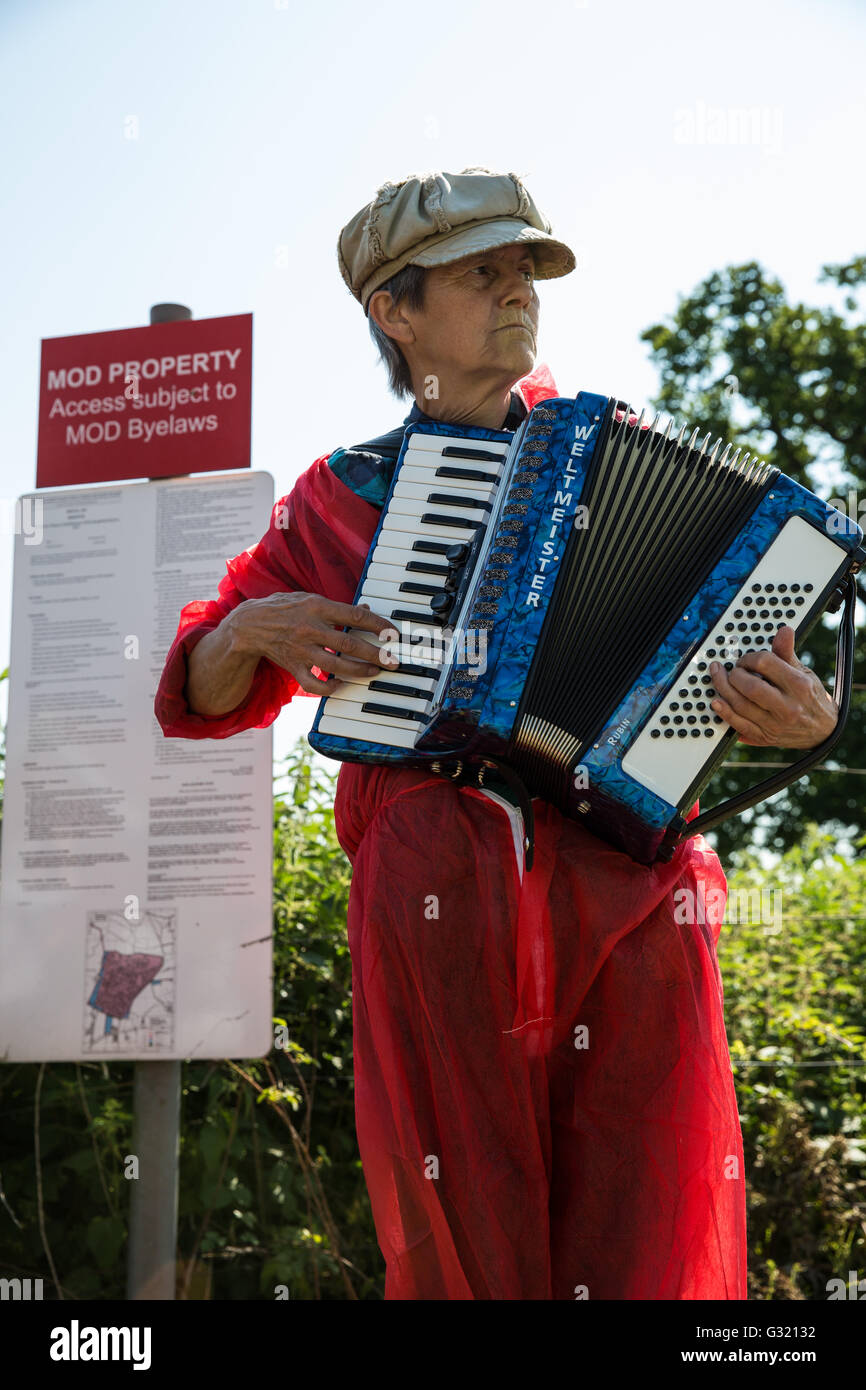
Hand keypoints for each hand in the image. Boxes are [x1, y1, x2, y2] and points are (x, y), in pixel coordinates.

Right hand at [226, 592, 397, 694]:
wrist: (250, 625)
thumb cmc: (285, 609)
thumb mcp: (310, 599)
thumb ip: (338, 607)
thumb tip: (366, 609)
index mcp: (317, 607)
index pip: (354, 615)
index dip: (377, 624)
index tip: (393, 632)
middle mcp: (310, 628)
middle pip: (349, 643)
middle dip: (375, 653)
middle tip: (393, 661)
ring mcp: (301, 649)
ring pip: (335, 665)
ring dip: (358, 671)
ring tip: (374, 672)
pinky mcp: (294, 666)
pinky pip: (313, 684)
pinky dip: (329, 688)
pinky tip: (341, 686)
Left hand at [709, 625, 837, 748]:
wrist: (823, 730)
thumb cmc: (810, 697)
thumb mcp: (803, 672)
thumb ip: (787, 653)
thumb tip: (784, 631)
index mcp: (799, 685)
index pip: (766, 663)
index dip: (749, 658)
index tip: (745, 660)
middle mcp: (788, 707)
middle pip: (750, 687)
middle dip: (734, 675)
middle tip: (731, 670)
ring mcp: (775, 724)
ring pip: (741, 705)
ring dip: (723, 689)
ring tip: (718, 678)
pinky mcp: (765, 737)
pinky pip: (739, 725)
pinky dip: (724, 713)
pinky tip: (716, 701)